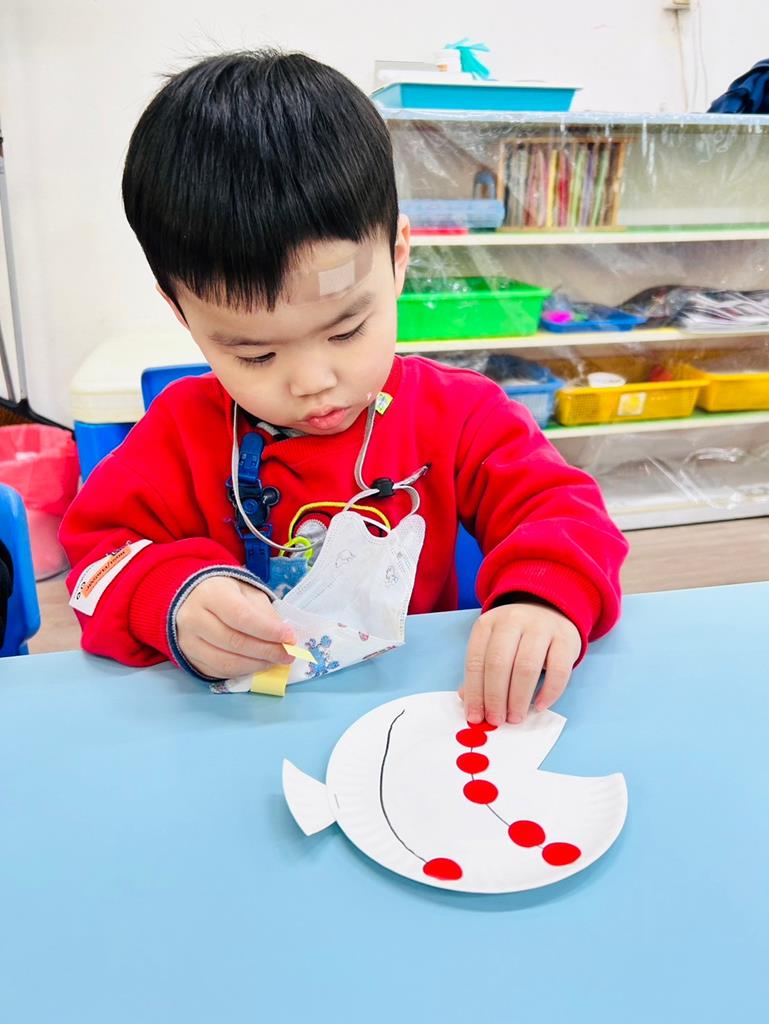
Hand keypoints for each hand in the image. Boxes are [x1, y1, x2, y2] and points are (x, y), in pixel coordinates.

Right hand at [175, 576, 295, 678]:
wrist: (192, 600)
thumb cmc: (226, 594)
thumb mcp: (248, 593)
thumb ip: (265, 613)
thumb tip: (284, 639)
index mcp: (211, 594)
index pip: (241, 616)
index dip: (268, 630)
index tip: (290, 638)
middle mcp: (194, 618)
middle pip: (234, 641)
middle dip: (266, 651)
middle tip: (288, 655)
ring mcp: (187, 641)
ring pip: (226, 662)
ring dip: (256, 665)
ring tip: (274, 662)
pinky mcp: (188, 658)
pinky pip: (218, 671)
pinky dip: (242, 672)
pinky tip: (256, 665)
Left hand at [460, 602, 580, 726]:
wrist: (551, 609)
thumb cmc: (517, 636)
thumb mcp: (493, 644)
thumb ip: (481, 670)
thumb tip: (469, 702)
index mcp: (488, 623)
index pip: (476, 661)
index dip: (474, 692)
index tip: (475, 716)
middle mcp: (512, 621)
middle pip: (499, 663)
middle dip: (495, 697)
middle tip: (497, 720)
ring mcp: (541, 627)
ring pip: (526, 667)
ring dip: (518, 698)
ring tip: (515, 717)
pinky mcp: (566, 638)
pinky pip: (558, 670)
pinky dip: (548, 692)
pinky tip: (539, 706)